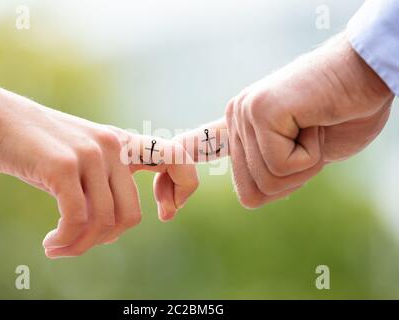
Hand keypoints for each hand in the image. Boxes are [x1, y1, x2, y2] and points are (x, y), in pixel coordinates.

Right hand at [0, 81, 197, 257]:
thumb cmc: (38, 145)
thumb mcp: (83, 157)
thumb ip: (106, 182)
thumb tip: (114, 227)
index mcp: (123, 142)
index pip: (177, 158)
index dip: (183, 189)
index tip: (166, 213)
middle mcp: (112, 146)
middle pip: (130, 214)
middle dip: (107, 238)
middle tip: (81, 241)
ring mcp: (90, 154)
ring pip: (104, 221)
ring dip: (81, 244)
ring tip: (60, 246)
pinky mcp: (63, 165)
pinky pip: (78, 219)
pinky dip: (67, 240)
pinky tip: (51, 244)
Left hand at [176, 32, 392, 208]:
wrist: (368, 77)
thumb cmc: (340, 115)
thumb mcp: (300, 153)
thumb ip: (269, 170)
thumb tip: (247, 196)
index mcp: (240, 128)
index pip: (195, 152)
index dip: (178, 180)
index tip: (168, 207)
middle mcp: (235, 119)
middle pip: (250, 190)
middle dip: (291, 179)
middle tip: (310, 142)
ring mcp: (244, 113)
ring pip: (266, 180)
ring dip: (303, 166)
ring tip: (313, 128)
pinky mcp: (260, 111)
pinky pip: (280, 165)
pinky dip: (309, 156)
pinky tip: (314, 123)